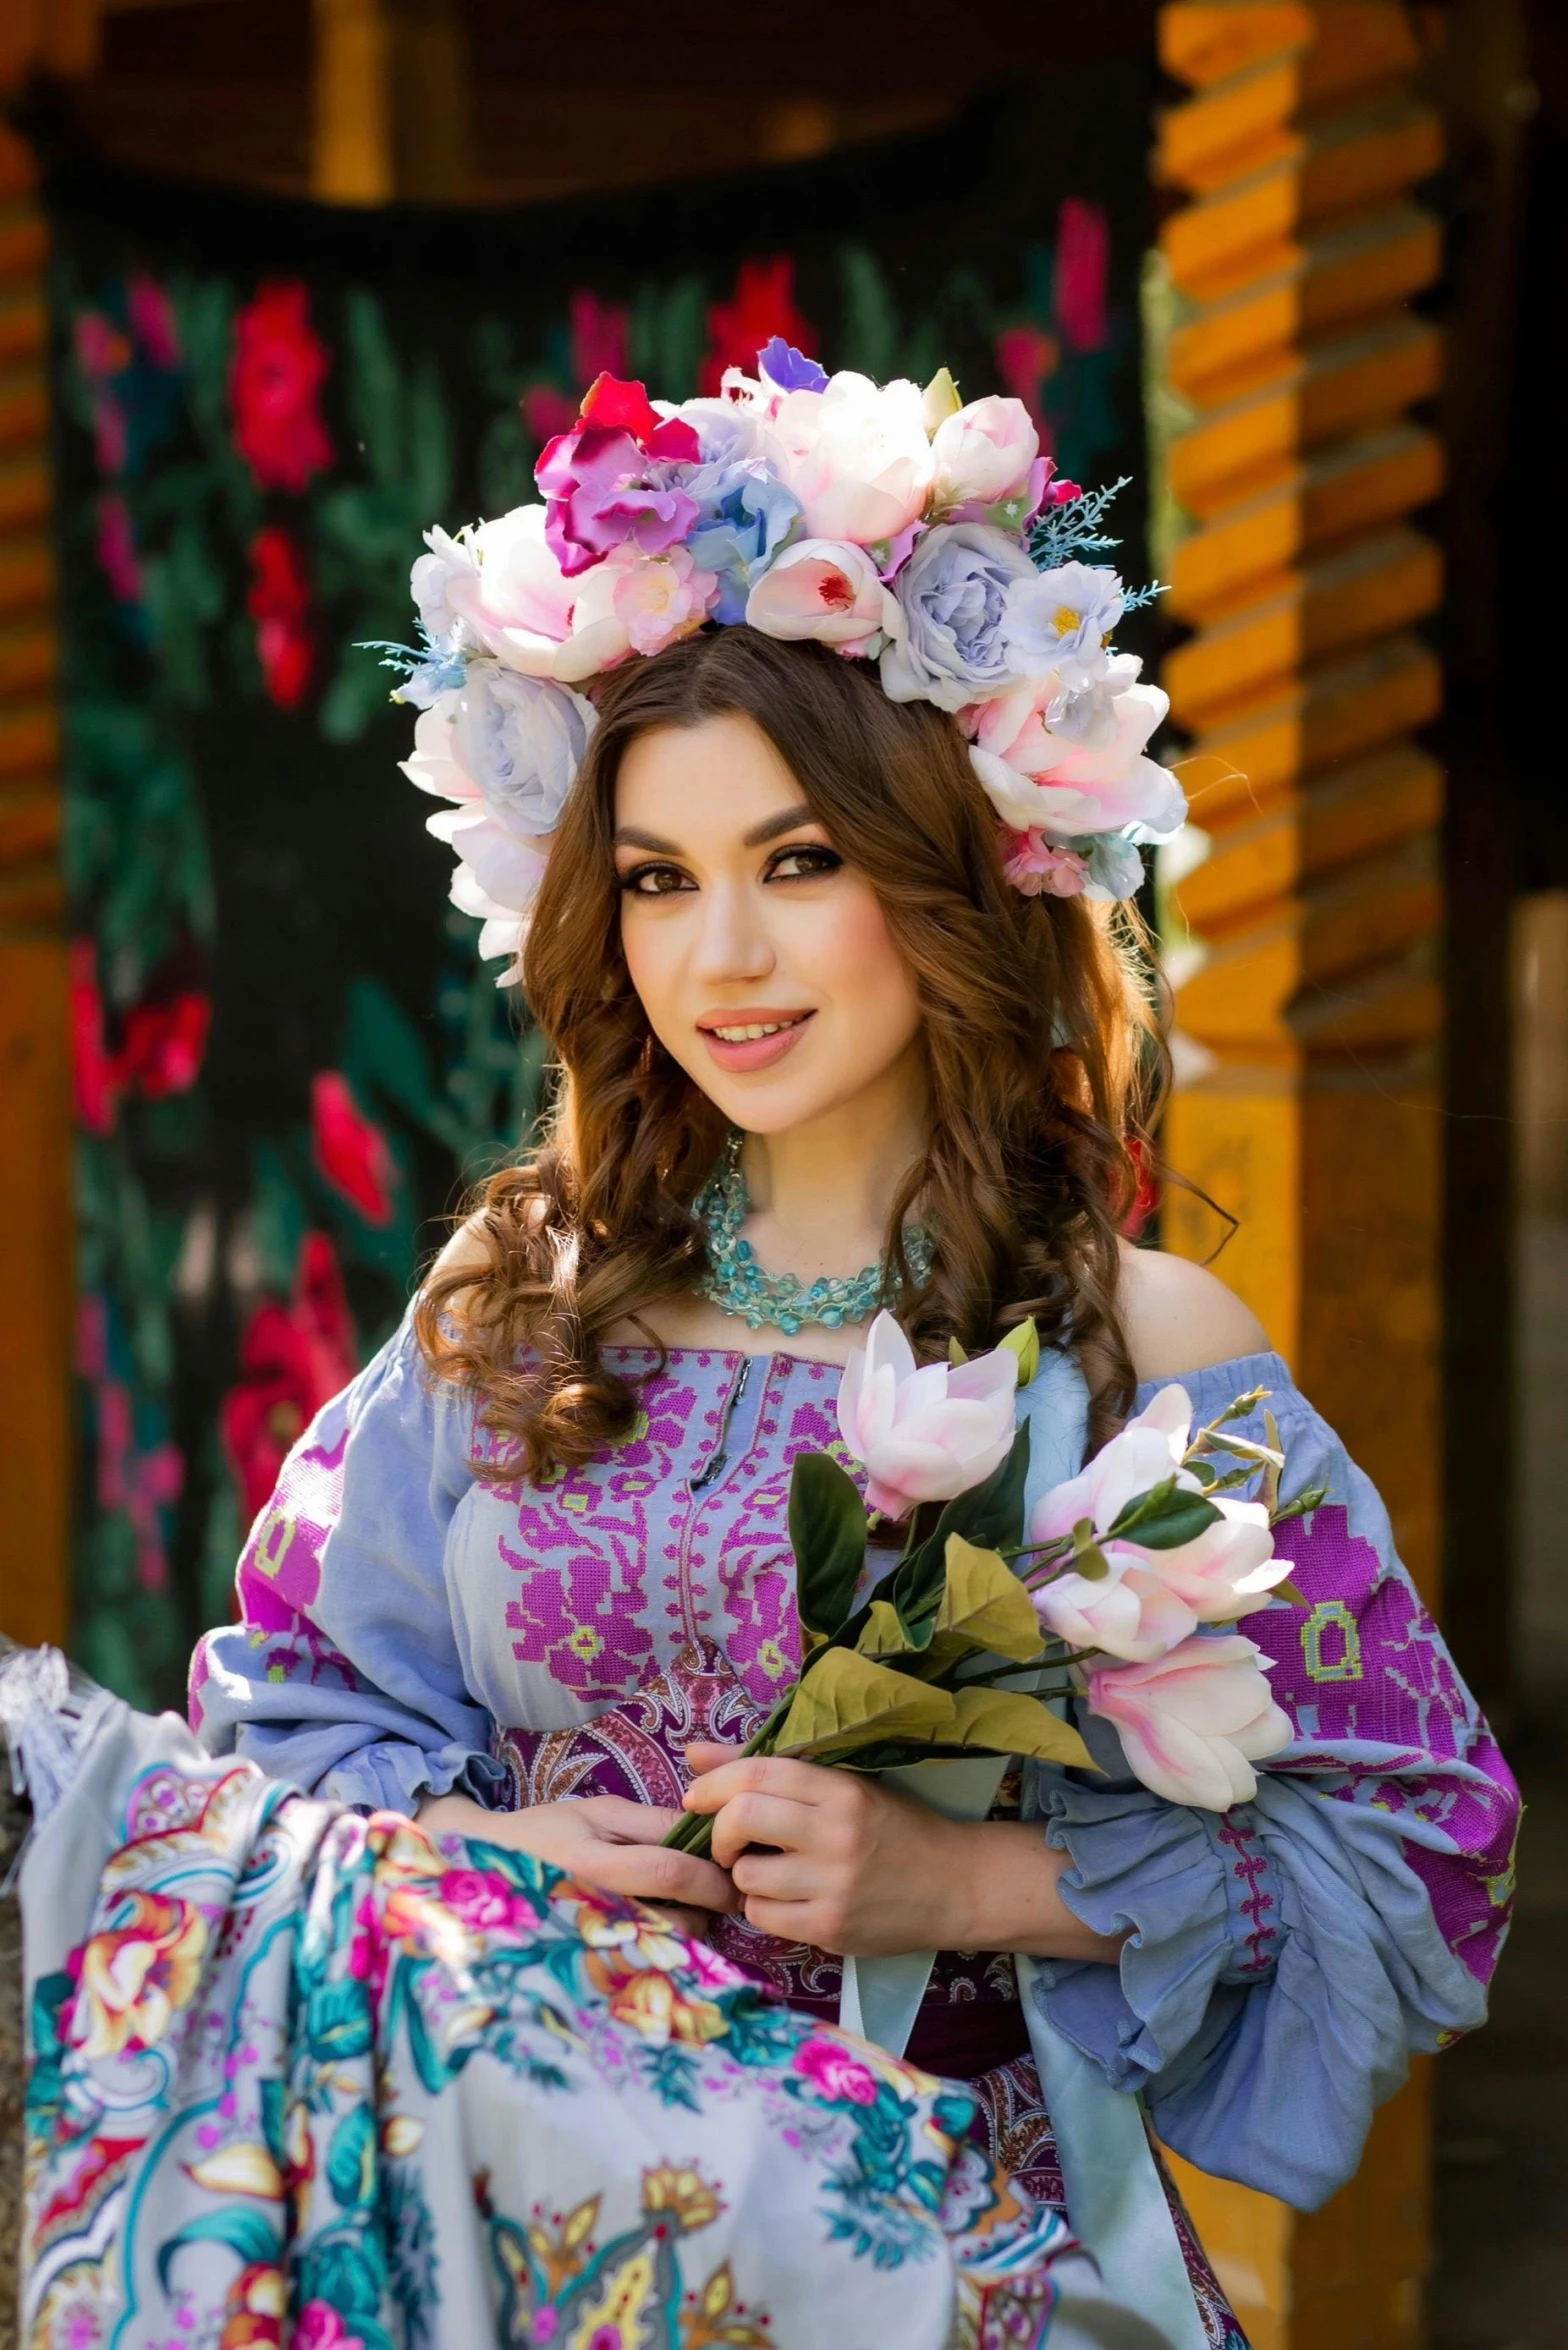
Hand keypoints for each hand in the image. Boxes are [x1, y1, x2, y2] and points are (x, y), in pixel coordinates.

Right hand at [414, 1791, 738, 1940]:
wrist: (481, 1872)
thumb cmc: (543, 1832)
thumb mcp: (594, 1812)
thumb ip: (649, 1822)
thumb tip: (705, 1831)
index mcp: (594, 1866)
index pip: (670, 1874)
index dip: (712, 1875)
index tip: (734, 1871)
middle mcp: (592, 1913)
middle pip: (675, 1924)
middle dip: (708, 1908)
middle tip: (720, 1892)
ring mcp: (589, 1949)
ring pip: (663, 1953)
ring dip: (689, 1931)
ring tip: (688, 1908)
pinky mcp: (587, 1969)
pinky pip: (641, 1967)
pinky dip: (663, 1950)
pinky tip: (662, 1931)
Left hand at [680, 1743, 970, 1955]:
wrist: (957, 1885)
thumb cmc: (895, 1828)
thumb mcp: (844, 1786)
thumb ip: (769, 1770)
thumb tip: (694, 1754)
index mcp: (841, 1789)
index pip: (758, 1772)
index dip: (714, 1782)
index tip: (698, 1796)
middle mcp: (836, 1834)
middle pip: (741, 1819)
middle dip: (720, 1832)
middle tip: (730, 1841)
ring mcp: (834, 1885)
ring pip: (745, 1877)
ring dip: (743, 1875)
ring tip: (769, 1872)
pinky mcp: (831, 1929)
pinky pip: (763, 1917)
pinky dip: (763, 1908)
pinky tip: (787, 1900)